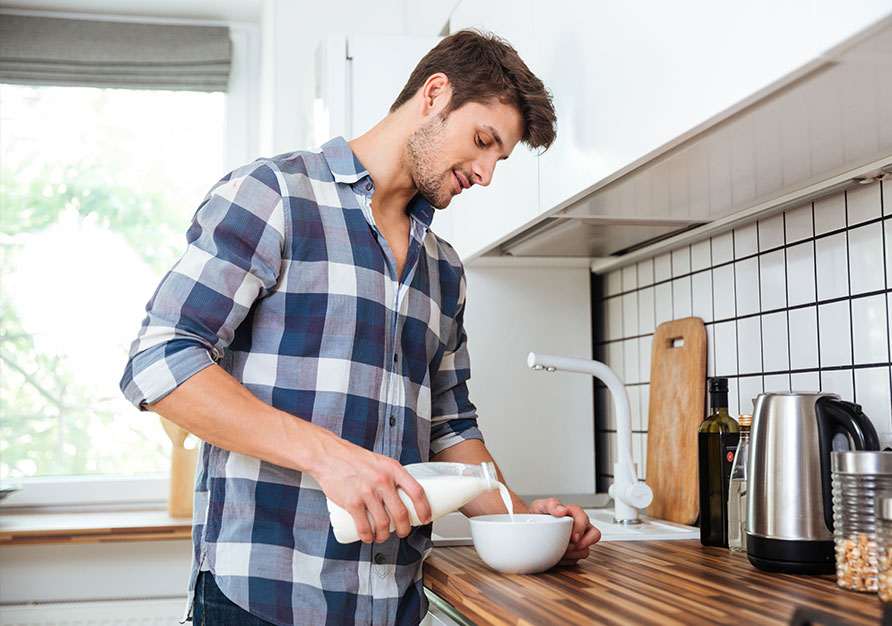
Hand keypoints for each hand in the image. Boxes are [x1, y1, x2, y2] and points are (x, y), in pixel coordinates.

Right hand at [311, 432, 431, 543]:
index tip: (426, 517)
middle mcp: (382, 480)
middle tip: (402, 532)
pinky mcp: (352, 502)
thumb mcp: (381, 462)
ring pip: (384, 524)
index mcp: (393, 469)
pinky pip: (364, 527)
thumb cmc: (355, 459)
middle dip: (405, 529)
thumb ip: (392, 476)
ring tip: (382, 536)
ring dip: (385, 536)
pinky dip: (368, 537)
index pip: (417, 491)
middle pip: (401, 513)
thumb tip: (404, 495)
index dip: (424, 508)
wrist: (329, 456)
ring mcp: (367, 492)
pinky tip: (368, 537)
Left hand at [529, 498, 599, 565]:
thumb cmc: (539, 516)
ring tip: (561, 551)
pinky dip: (567, 560)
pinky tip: (558, 555)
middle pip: (595, 535)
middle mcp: (579, 526)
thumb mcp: (540, 505)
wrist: (532, 528)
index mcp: (573, 513)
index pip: (584, 519)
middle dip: (585, 543)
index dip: (581, 528)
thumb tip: (562, 510)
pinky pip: (576, 559)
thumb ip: (551, 504)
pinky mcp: (574, 551)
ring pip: (585, 550)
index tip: (573, 537)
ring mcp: (578, 540)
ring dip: (573, 553)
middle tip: (570, 546)